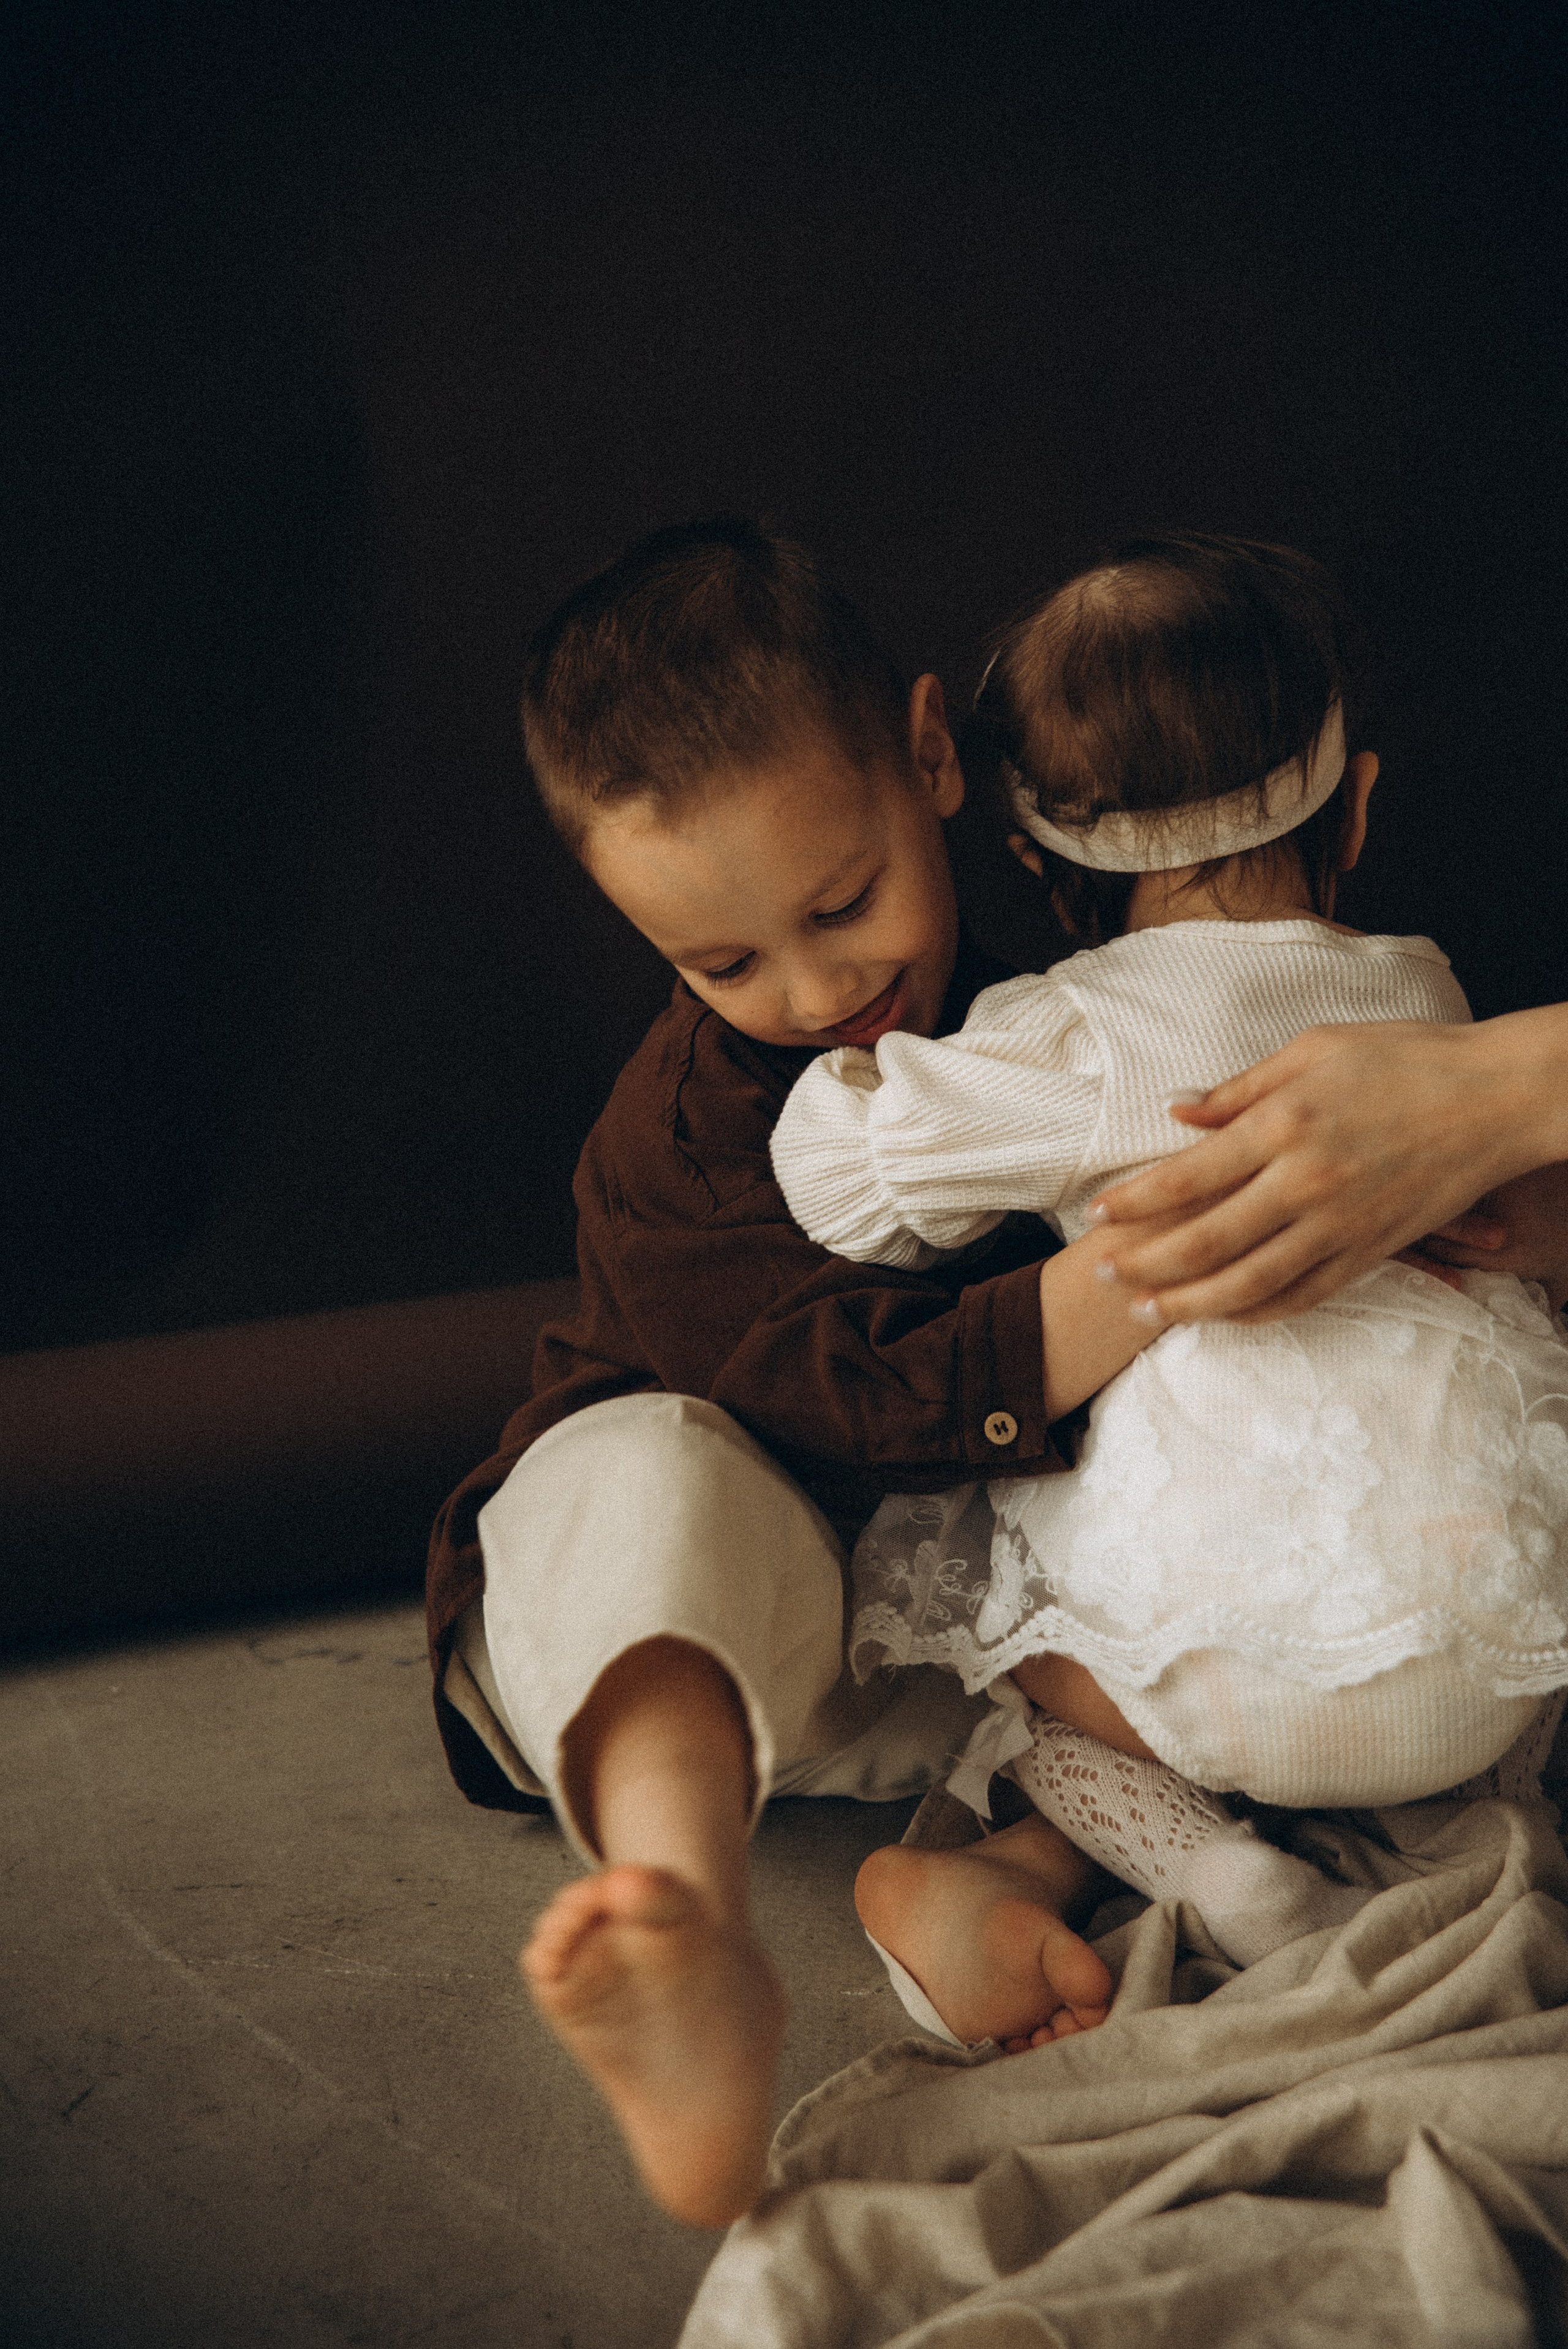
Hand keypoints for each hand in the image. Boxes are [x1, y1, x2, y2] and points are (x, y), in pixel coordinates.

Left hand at [1085, 1020, 1542, 1322]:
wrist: (1497, 1097)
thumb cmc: (1404, 1057)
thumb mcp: (1315, 1048)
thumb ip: (1241, 1088)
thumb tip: (1176, 1113)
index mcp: (1286, 1124)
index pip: (1188, 1176)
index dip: (1135, 1200)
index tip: (1095, 1213)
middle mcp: (1307, 1183)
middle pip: (1206, 1241)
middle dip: (1145, 1262)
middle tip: (1101, 1275)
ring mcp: (1342, 1225)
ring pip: (1250, 1283)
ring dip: (1190, 1304)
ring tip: (1146, 1313)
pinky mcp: (1372, 1251)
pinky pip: (1305, 1297)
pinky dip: (1259, 1312)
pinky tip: (1224, 1317)